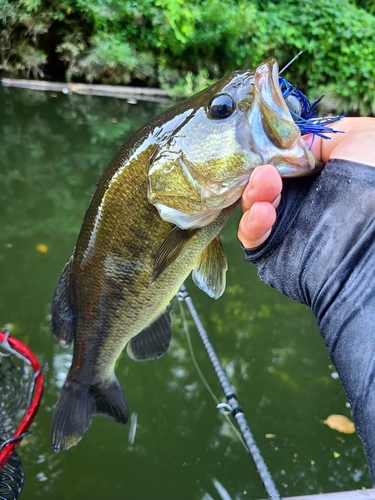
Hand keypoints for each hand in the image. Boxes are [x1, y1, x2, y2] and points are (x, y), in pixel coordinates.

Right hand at [238, 117, 374, 248]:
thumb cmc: (374, 178)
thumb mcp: (358, 136)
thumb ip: (321, 137)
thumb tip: (292, 145)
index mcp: (318, 176)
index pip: (279, 162)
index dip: (267, 153)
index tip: (264, 146)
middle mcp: (300, 200)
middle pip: (260, 183)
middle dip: (258, 173)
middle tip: (264, 170)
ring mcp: (286, 226)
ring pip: (252, 207)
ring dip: (253, 193)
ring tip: (264, 184)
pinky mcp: (273, 251)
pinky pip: (251, 237)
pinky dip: (250, 223)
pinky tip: (262, 212)